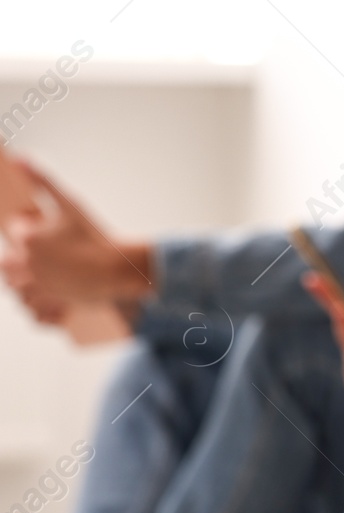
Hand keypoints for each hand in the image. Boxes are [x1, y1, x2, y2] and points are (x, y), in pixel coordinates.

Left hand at [0, 160, 151, 312]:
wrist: (124, 269)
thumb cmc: (98, 237)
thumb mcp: (70, 204)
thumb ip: (42, 180)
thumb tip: (19, 158)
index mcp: (27, 240)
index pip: (16, 232)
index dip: (32, 228)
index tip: (50, 229)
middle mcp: (27, 266)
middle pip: (8, 263)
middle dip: (21, 258)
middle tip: (50, 256)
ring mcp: (39, 290)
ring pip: (17, 289)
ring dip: (26, 284)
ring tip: (49, 277)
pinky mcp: (53, 308)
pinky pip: (35, 315)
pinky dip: (38, 312)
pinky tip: (51, 302)